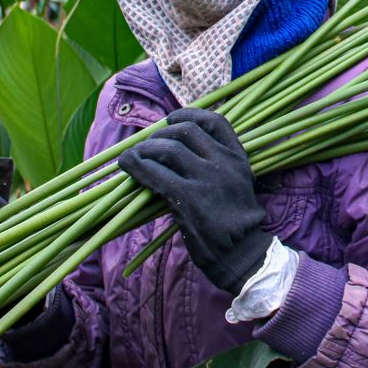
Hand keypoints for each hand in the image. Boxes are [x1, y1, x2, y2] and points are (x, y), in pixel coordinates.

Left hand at [118, 108, 270, 294]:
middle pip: (185, 131)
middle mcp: (225, 163)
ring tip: (134, 157)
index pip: (215, 121)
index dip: (189, 114)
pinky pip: (156, 173)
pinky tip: (127, 166)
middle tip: (148, 146)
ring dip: (145, 149)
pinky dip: (136, 166)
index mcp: (238, 157)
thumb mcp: (237, 183)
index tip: (171, 119)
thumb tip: (176, 147)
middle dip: (160, 134)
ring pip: (168, 148)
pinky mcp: (189, 198)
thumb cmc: (234, 222)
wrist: (240, 253)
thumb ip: (216, 163)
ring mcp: (207, 179)